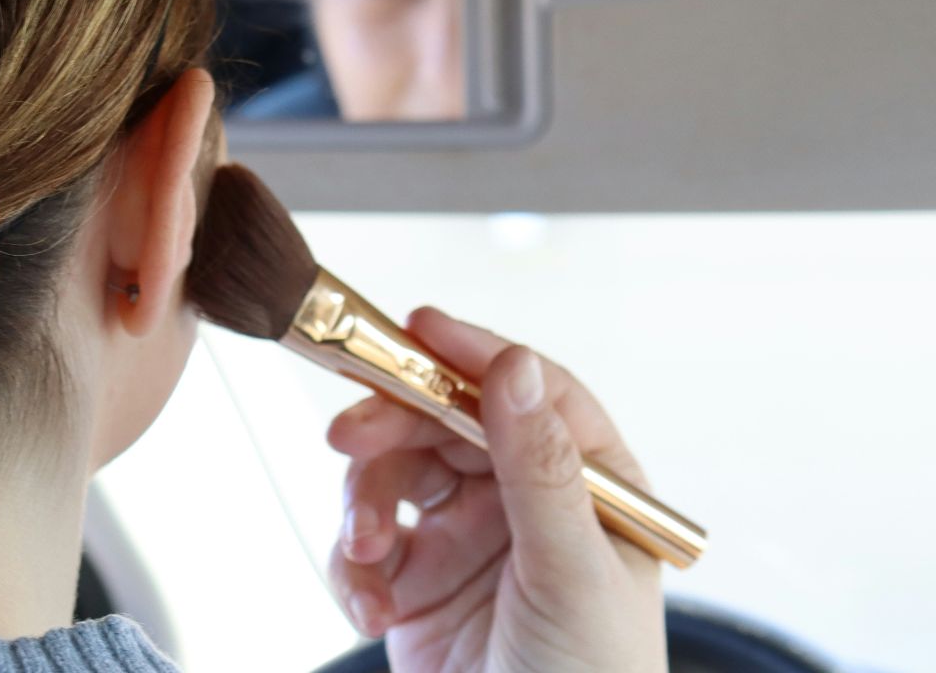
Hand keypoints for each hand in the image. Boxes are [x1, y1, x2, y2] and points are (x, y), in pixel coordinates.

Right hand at [324, 307, 665, 672]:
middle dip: (392, 425)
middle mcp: (527, 502)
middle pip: (446, 421)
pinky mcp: (418, 588)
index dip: (473, 354)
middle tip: (347, 435)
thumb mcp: (571, 571)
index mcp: (588, 485)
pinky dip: (352, 566)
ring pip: (394, 474)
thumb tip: (514, 367)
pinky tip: (369, 607)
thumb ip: (539, 468)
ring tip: (367, 552)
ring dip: (364, 503)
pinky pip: (365, 544)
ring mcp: (468, 542)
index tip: (417, 328)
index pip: (531, 391)